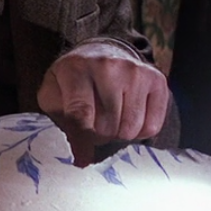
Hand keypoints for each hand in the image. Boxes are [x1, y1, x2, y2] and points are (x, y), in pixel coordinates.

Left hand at [37, 42, 171, 166]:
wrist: (103, 52)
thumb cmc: (75, 80)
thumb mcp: (54, 94)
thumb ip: (61, 123)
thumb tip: (82, 158)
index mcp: (76, 69)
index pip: (80, 114)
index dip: (81, 141)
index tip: (81, 157)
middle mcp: (108, 66)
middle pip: (107, 127)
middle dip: (99, 135)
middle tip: (95, 123)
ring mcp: (135, 71)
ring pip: (130, 129)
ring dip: (119, 133)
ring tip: (112, 117)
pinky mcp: (156, 79)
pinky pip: (152, 126)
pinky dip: (139, 130)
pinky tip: (129, 115)